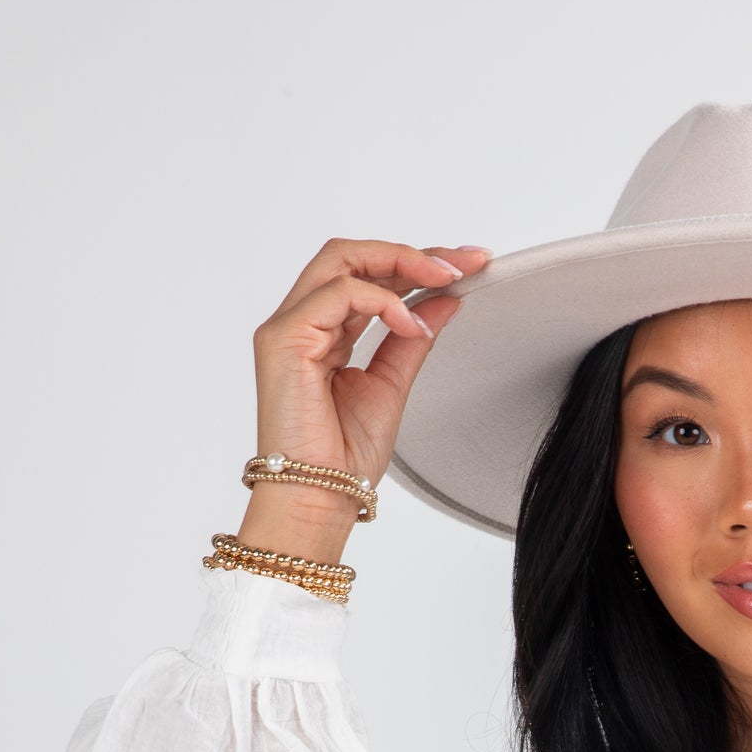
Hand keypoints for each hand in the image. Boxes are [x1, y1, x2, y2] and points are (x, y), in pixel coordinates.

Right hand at [238, 237, 491, 562]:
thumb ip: (412, 340)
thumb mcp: (393, 386)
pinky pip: (339, 294)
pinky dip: (383, 301)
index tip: (467, 264)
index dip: (416, 263)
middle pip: (351, 256)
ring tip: (446, 280)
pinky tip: (412, 324)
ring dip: (401, 262)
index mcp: (323, 332)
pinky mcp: (284, 339)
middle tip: (465, 262)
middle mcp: (301, 322)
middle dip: (413, 252)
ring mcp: (288, 328)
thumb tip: (445, 301)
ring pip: (341, 260)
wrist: (320, 499)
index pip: (367, 276)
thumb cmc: (343, 458)